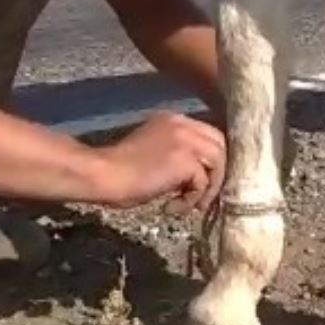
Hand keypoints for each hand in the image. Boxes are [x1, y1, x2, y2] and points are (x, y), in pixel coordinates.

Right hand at [99, 111, 225, 210]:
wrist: (105, 175)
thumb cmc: (120, 170)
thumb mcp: (153, 150)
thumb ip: (176, 151)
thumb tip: (197, 171)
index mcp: (173, 119)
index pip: (207, 134)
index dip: (210, 159)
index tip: (201, 181)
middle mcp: (182, 123)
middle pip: (219, 143)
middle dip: (216, 172)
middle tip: (202, 196)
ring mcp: (185, 139)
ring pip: (218, 160)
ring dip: (208, 187)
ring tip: (191, 204)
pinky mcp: (184, 159)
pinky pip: (203, 181)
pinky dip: (193, 198)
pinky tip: (172, 206)